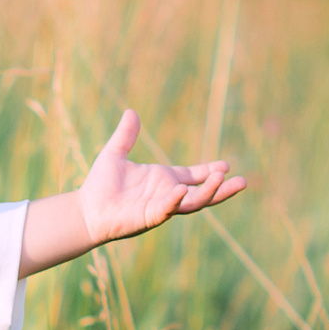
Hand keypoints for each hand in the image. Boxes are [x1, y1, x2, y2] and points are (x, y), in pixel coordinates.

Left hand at [76, 109, 246, 245]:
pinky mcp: (148, 217)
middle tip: (242, 181)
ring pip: (191, 202)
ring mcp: (160, 207)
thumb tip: (131, 112)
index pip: (192, 176)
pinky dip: (174, 200)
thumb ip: (125, 135)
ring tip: (222, 180)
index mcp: (162, 179)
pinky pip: (166, 209)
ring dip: (207, 193)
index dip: (208, 172)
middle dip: (221, 188)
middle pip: (202, 193)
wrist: (86, 210)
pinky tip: (182, 190)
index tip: (226, 166)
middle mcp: (166, 194)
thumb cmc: (100, 185)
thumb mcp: (115, 153)